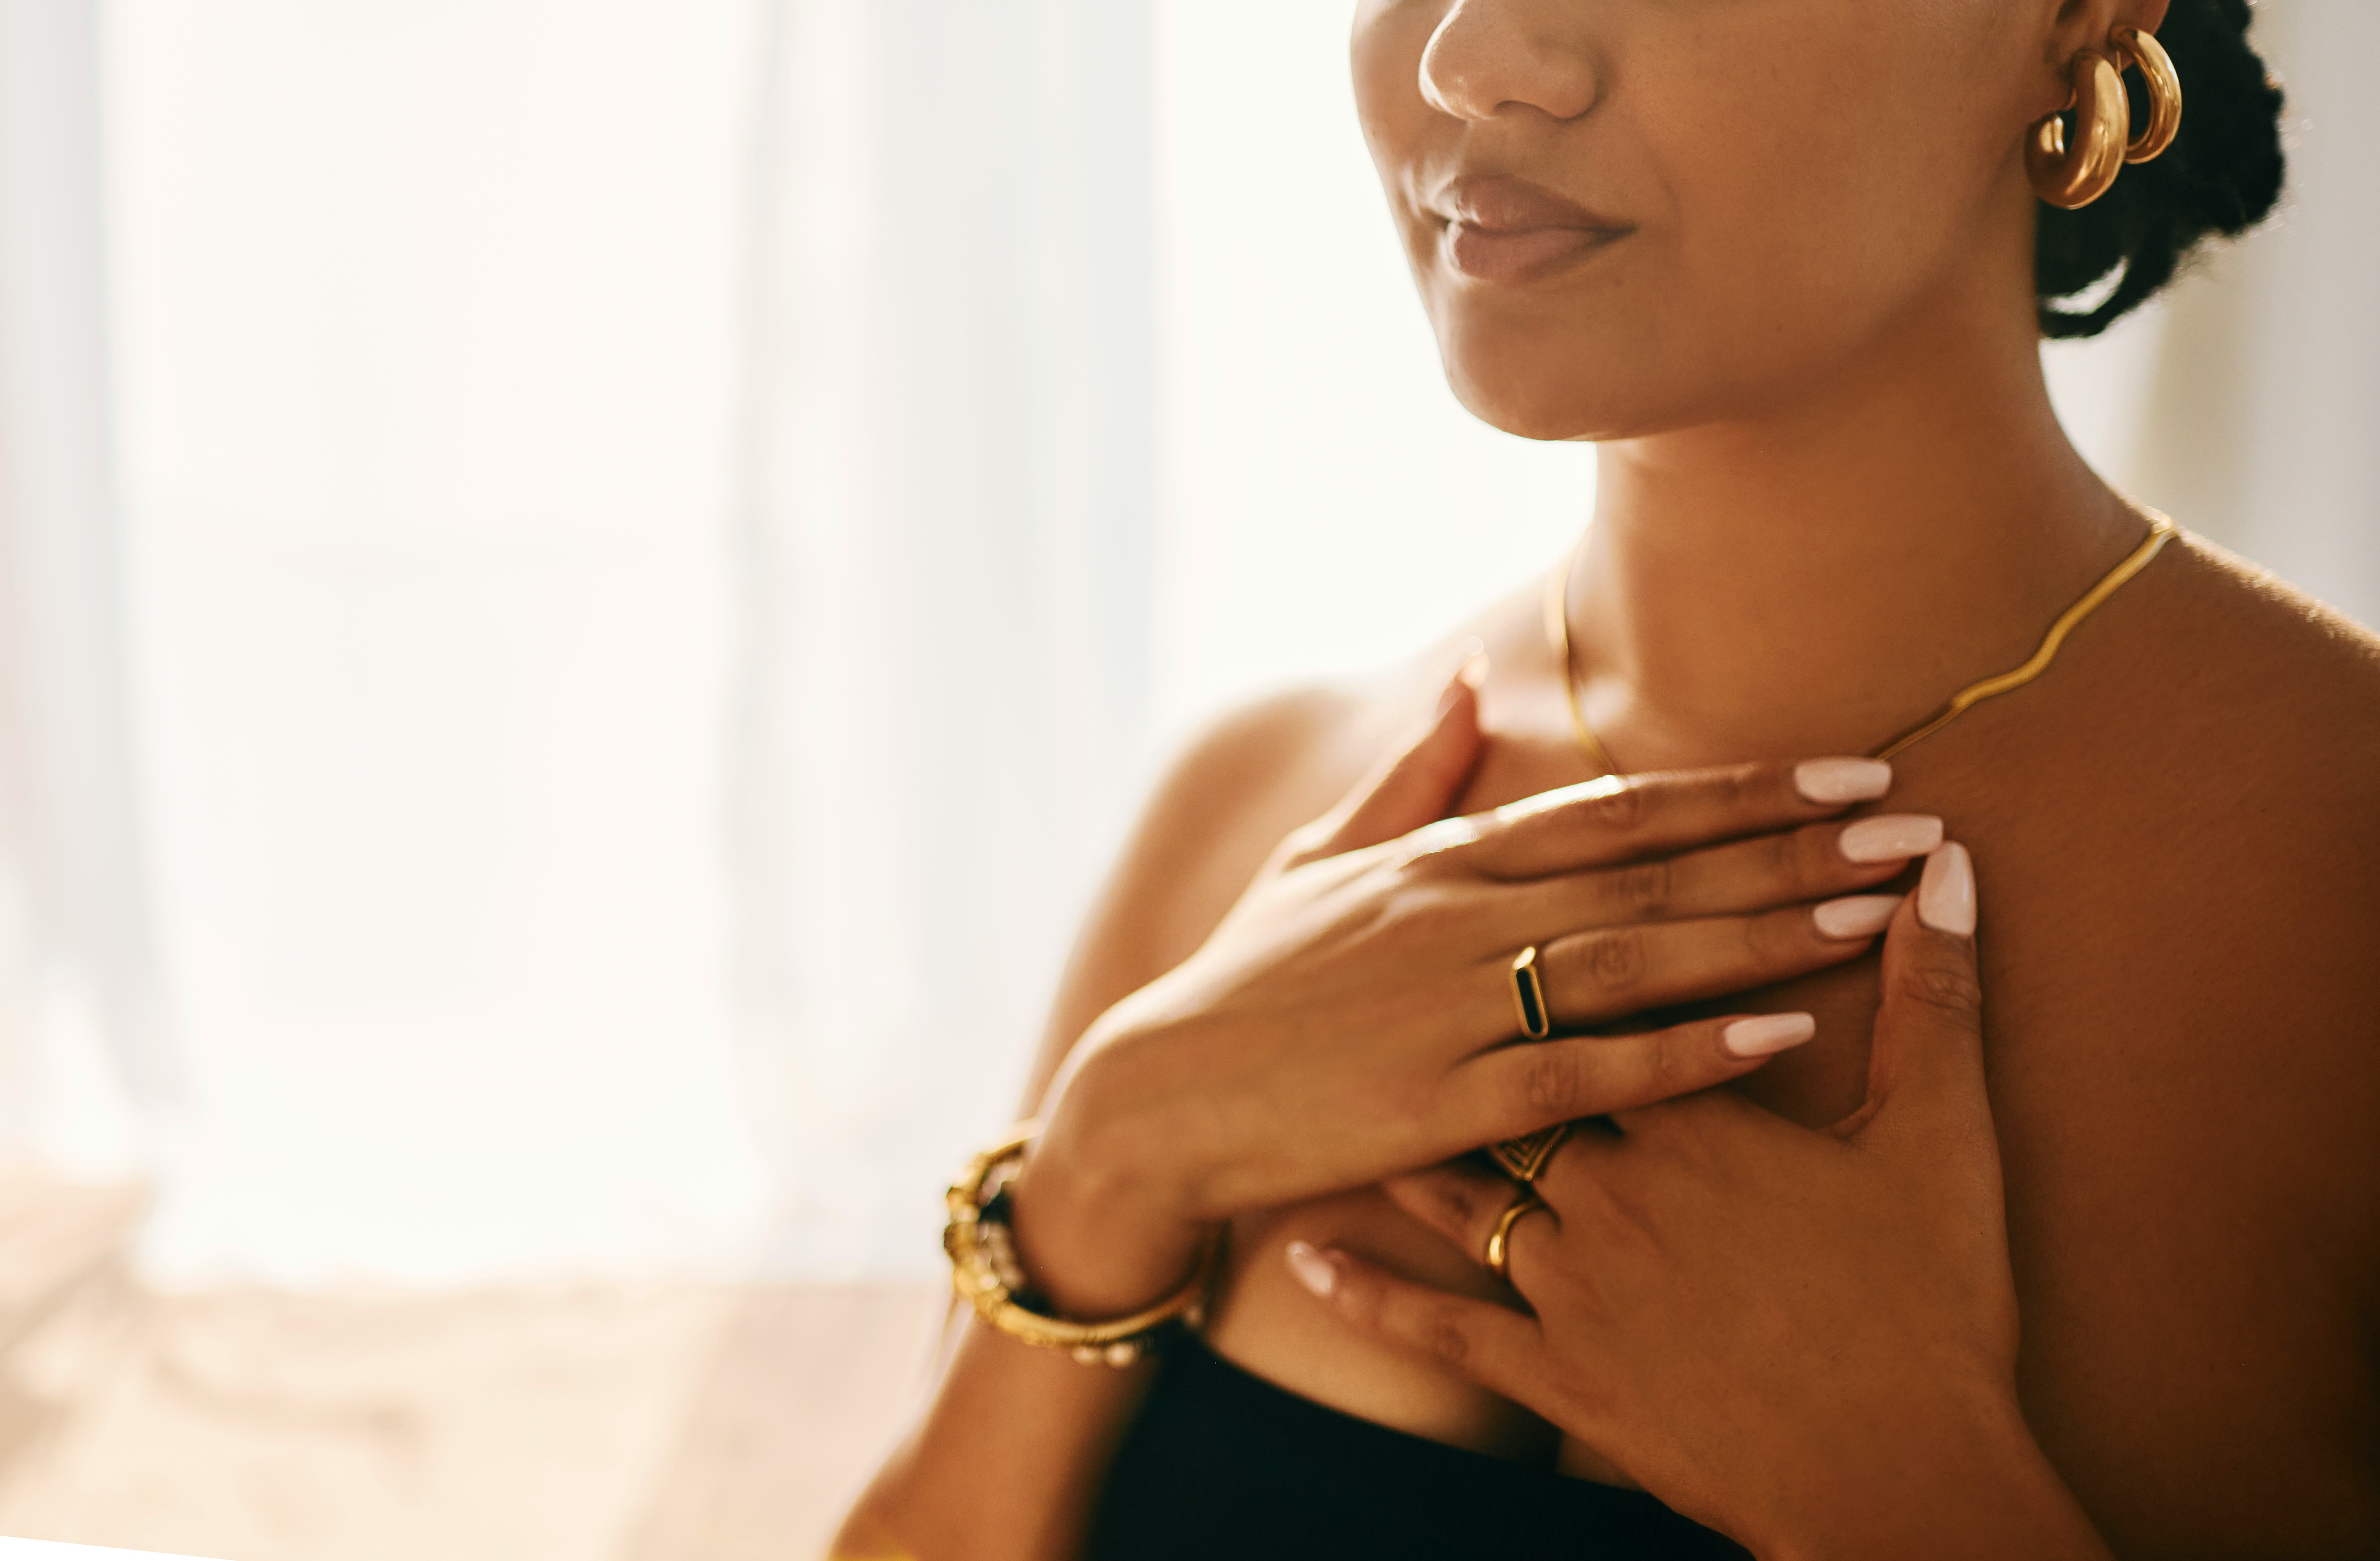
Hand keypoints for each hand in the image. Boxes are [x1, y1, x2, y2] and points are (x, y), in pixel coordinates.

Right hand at [1012, 664, 1944, 1313]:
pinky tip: (1780, 1034)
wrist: (1157, 1095)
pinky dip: (1689, 1052)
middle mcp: (1465, 916)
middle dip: (1793, 849)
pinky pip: (1593, 1071)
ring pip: (1643, 955)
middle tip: (1912, 826)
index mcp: (1447, 860)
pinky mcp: (1446, 1097)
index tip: (1848, 771)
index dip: (1742, 789)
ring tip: (1882, 915)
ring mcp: (1457, 1004)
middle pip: (1659, 869)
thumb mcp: (1318, 861)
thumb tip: (1469, 685)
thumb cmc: (1246, 982)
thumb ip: (1407, 777)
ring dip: (1768, 931)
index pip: (1622, 808)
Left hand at [1286, 844, 2111, 1558]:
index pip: (1626, 997)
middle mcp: (1612, 1189)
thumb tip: (1947, 871)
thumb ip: (1935, 998)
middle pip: (1524, 1080)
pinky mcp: (1556, 1375)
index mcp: (1695, 1122)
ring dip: (1408, 1137)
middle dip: (1485, 1029)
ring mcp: (1573, 1285)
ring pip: (1461, 1185)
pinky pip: (1438, 1327)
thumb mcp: (1944, 1140)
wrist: (1901, 1477)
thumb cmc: (1932, 1309)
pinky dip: (1368, 1294)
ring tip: (1347, 1093)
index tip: (1557, 901)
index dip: (1607, 946)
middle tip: (1417, 979)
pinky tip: (1307, 1257)